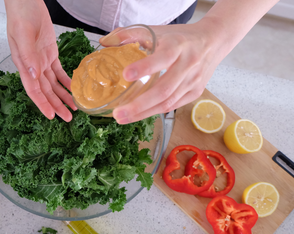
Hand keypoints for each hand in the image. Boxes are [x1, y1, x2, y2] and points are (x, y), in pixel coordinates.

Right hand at [4, 0, 75, 121]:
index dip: (42, 104)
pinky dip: (66, 81)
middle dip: (56, 105)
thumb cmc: (21, 16)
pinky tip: (73, 89)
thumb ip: (28, 56)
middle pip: (45, 91)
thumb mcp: (23, 35)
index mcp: (23, 65)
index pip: (33, 90)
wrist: (26, 3)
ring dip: (62, 96)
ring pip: (53, 84)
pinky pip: (59, 72)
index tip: (51, 116)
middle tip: (67, 117)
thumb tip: (33, 75)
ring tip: (73, 108)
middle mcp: (32, 67)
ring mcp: (41, 61)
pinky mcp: (50, 54)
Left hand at [100, 22, 225, 123]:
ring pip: (167, 102)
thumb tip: (105, 42)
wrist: (213, 41)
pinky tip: (138, 115)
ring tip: (122, 118)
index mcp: (178, 46)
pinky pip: (172, 106)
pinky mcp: (195, 93)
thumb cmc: (180, 37)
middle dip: (139, 105)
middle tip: (118, 113)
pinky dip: (153, 111)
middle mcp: (188, 65)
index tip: (126, 74)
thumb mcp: (157, 30)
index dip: (144, 67)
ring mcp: (193, 81)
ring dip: (143, 113)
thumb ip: (130, 34)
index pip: (162, 58)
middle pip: (164, 90)